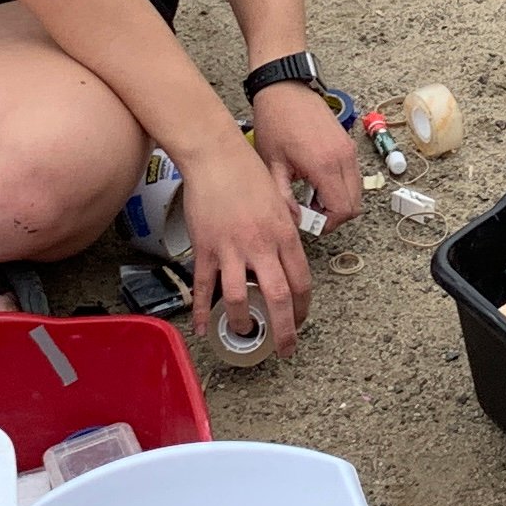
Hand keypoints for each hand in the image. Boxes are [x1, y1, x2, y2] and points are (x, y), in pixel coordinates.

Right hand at [183, 136, 313, 351]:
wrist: (216, 156)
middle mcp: (261, 245)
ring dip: (243, 323)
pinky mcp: (206, 248)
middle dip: (284, 331)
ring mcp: (232, 248)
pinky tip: (203, 327)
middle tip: (284, 348)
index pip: (301, 281)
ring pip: (240, 299)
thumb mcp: (280, 202)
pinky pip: (204, 286)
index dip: (303, 308)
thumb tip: (287, 257)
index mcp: (284, 235)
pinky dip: (203, 310)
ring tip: (244, 335)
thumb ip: (285, 232)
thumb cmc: (248, 174)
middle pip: (279, 298)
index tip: (300, 321)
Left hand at [251, 81, 362, 226]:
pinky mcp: (348, 144)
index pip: (342, 209)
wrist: (285, 88)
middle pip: (354, 204)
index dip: (328, 224)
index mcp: (324, 164)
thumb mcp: (272, 164)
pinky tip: (317, 182)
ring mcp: (348, 150)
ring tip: (311, 197)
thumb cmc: (276, 119)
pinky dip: (341, 186)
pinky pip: (354, 176)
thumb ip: (284, 197)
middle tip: (311, 213)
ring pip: (357, 191)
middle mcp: (343, 158)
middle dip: (334, 215)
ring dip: (338, 201)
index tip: (311, 223)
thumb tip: (295, 220)